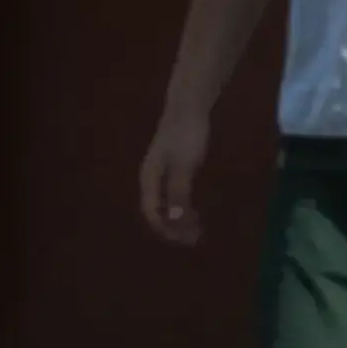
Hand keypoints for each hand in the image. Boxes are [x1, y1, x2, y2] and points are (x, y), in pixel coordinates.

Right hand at [139, 110, 210, 244]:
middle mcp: (152, 179)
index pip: (151, 212)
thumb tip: (175, 222)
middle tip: (194, 238)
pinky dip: (184, 207)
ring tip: (197, 229)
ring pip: (167, 204)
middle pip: (158, 211)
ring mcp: (162, 174)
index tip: (183, 240)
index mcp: (149, 178)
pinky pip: (175, 196)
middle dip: (174, 227)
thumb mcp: (183, 166)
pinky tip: (195, 211)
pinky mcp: (174, 169)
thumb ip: (179, 193)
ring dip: (180, 219)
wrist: (189, 108)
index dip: (165, 229)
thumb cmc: (185, 135)